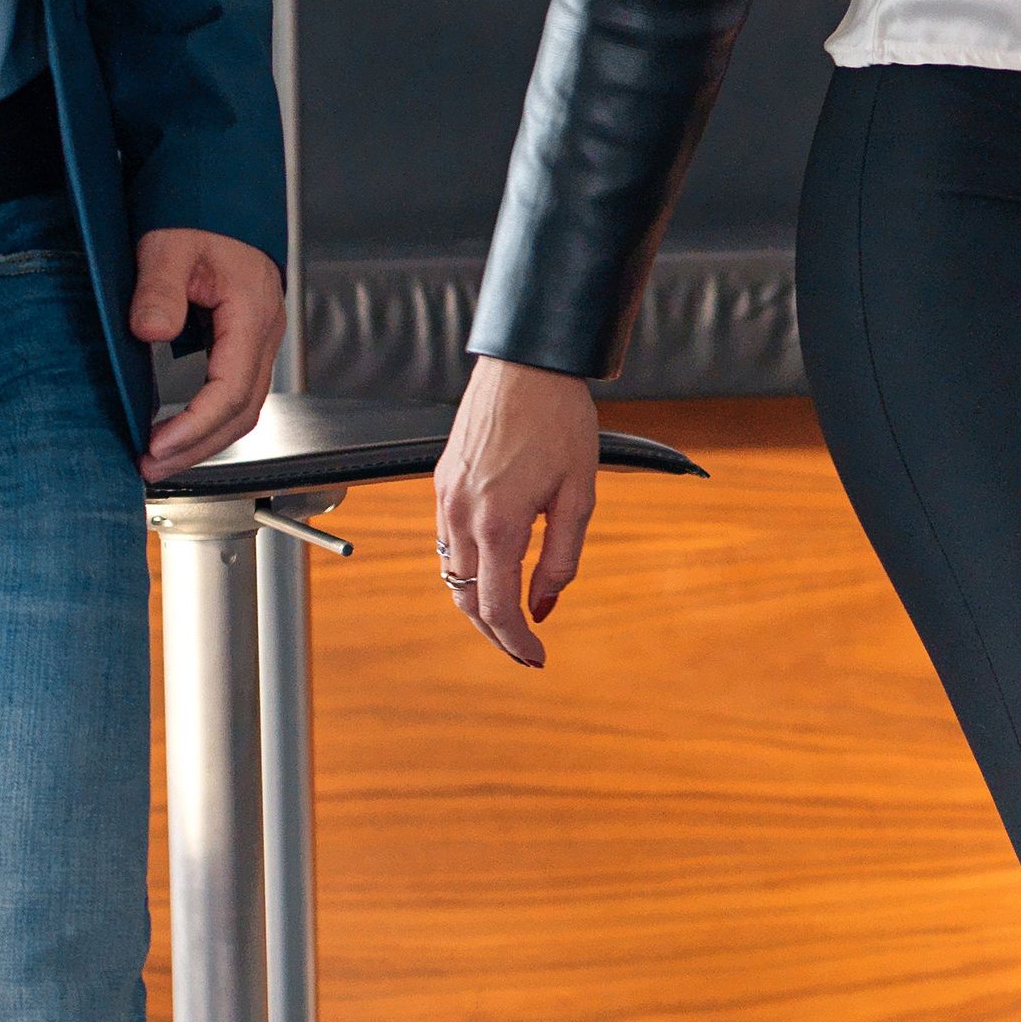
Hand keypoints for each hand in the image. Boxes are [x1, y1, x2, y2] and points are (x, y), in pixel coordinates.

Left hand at [132, 231, 284, 476]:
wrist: (216, 197)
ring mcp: (259, 339)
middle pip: (242, 411)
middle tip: (150, 466)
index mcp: (251, 312)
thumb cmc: (197, 215)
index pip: (232, 389)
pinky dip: (208, 421)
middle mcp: (264, 332)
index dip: (195, 424)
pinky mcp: (245, 342)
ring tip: (160, 458)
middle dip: (197, 447)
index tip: (157, 444)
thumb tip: (150, 331)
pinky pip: (235, 394)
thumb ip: (159, 288)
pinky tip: (178, 430)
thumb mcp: (167, 245)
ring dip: (203, 440)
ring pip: (242, 408)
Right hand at [432, 355, 600, 667]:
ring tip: (511, 615)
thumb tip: (545, 606)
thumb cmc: (560, 420)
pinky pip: (448, 539)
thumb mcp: (578, 494)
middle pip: (466, 598)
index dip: (516, 642)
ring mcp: (447, 496)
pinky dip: (467, 565)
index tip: (537, 657)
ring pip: (451, 572)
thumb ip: (562, 558)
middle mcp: (462, 514)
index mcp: (499, 522)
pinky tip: (494, 567)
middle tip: (524, 649)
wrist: (526, 364)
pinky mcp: (442, 479)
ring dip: (478, 601)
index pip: (497, 607)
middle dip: (494, 632)